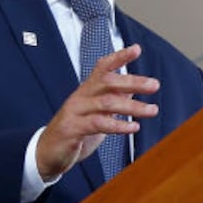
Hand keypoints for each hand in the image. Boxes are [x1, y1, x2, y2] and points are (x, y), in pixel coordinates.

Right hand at [36, 44, 159, 179]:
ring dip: (132, 106)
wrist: (48, 153)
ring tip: (152, 110)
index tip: (136, 49)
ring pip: (106, 103)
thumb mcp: (97, 113)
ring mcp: (75, 112)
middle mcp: (80, 97)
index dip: (119, 57)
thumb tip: (133, 86)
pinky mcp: (72, 129)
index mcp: (87, 90)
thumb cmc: (74, 131)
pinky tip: (133, 127)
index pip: (102, 67)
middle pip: (107, 82)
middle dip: (133, 81)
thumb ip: (113, 99)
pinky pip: (98, 124)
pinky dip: (118, 125)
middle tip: (154, 85)